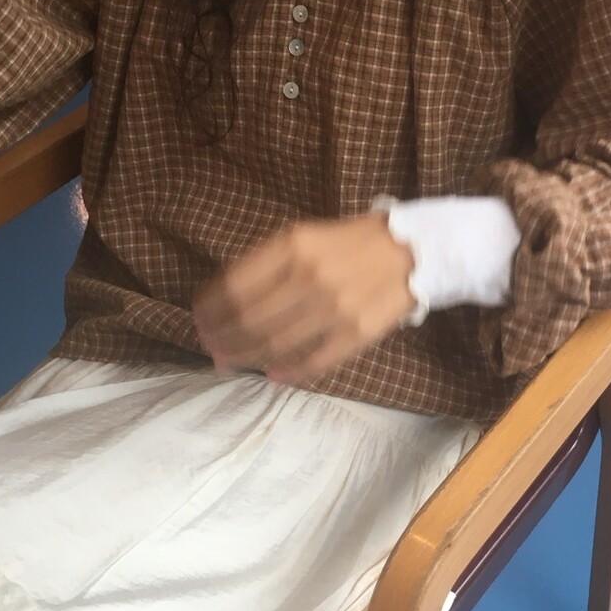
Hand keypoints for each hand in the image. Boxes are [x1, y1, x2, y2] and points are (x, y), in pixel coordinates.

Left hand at [192, 215, 415, 385]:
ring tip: (229, 361)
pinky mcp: (357, 333)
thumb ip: (265, 264)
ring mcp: (335, 308)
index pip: (234, 286)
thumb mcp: (302, 236)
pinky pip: (313, 361)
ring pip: (275, 344)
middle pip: (249, 320)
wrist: (411, 250)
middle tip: (209, 345)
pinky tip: (271, 374)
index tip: (200, 317)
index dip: (210, 308)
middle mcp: (311, 277)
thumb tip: (223, 300)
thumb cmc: (346, 244)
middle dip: (221, 337)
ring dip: (245, 356)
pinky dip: (287, 372)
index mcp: (293, 246)